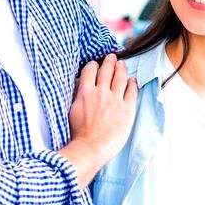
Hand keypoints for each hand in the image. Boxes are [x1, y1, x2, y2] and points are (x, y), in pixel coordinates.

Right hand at [62, 54, 138, 185]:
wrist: (91, 147)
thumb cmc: (78, 134)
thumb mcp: (72, 110)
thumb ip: (77, 96)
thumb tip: (80, 85)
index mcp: (85, 92)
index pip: (90, 70)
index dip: (93, 65)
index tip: (95, 64)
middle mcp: (101, 92)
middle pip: (107, 69)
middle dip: (110, 61)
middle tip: (112, 57)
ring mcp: (116, 99)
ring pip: (121, 76)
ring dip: (121, 68)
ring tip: (122, 64)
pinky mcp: (127, 108)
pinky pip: (132, 90)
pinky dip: (132, 83)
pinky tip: (132, 80)